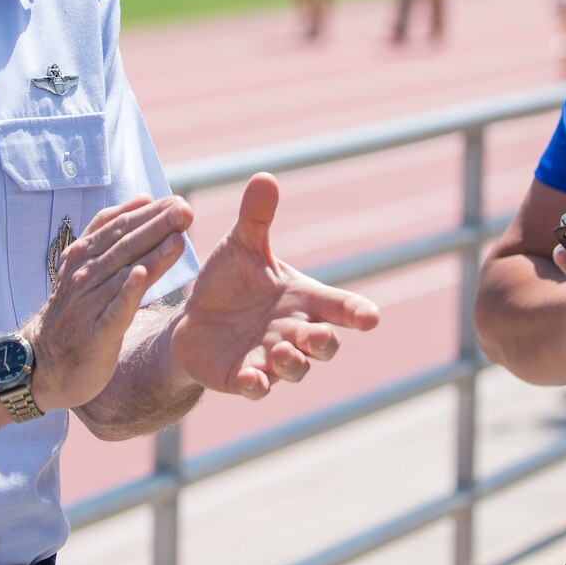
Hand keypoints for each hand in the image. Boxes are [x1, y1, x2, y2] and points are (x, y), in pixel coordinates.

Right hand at [28, 196, 193, 412]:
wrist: (40, 364)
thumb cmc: (73, 312)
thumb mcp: (85, 267)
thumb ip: (110, 234)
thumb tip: (142, 200)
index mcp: (82, 257)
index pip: (117, 228)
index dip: (147, 213)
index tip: (176, 201)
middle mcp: (83, 276)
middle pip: (123, 246)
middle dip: (156, 226)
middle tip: (184, 210)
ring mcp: (88, 306)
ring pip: (122, 274)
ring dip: (151, 254)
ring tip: (177, 237)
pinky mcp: (96, 336)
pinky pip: (113, 311)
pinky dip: (127, 292)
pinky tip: (141, 275)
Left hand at [169, 173, 378, 398]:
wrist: (194, 318)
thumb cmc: (230, 282)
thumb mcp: (242, 246)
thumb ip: (257, 218)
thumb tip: (265, 176)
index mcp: (302, 300)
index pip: (340, 306)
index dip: (357, 312)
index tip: (371, 317)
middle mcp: (293, 332)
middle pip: (323, 344)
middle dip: (324, 342)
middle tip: (319, 335)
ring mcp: (270, 358)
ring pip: (295, 369)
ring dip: (293, 363)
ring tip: (281, 351)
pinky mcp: (242, 377)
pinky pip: (256, 387)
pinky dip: (256, 385)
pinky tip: (250, 378)